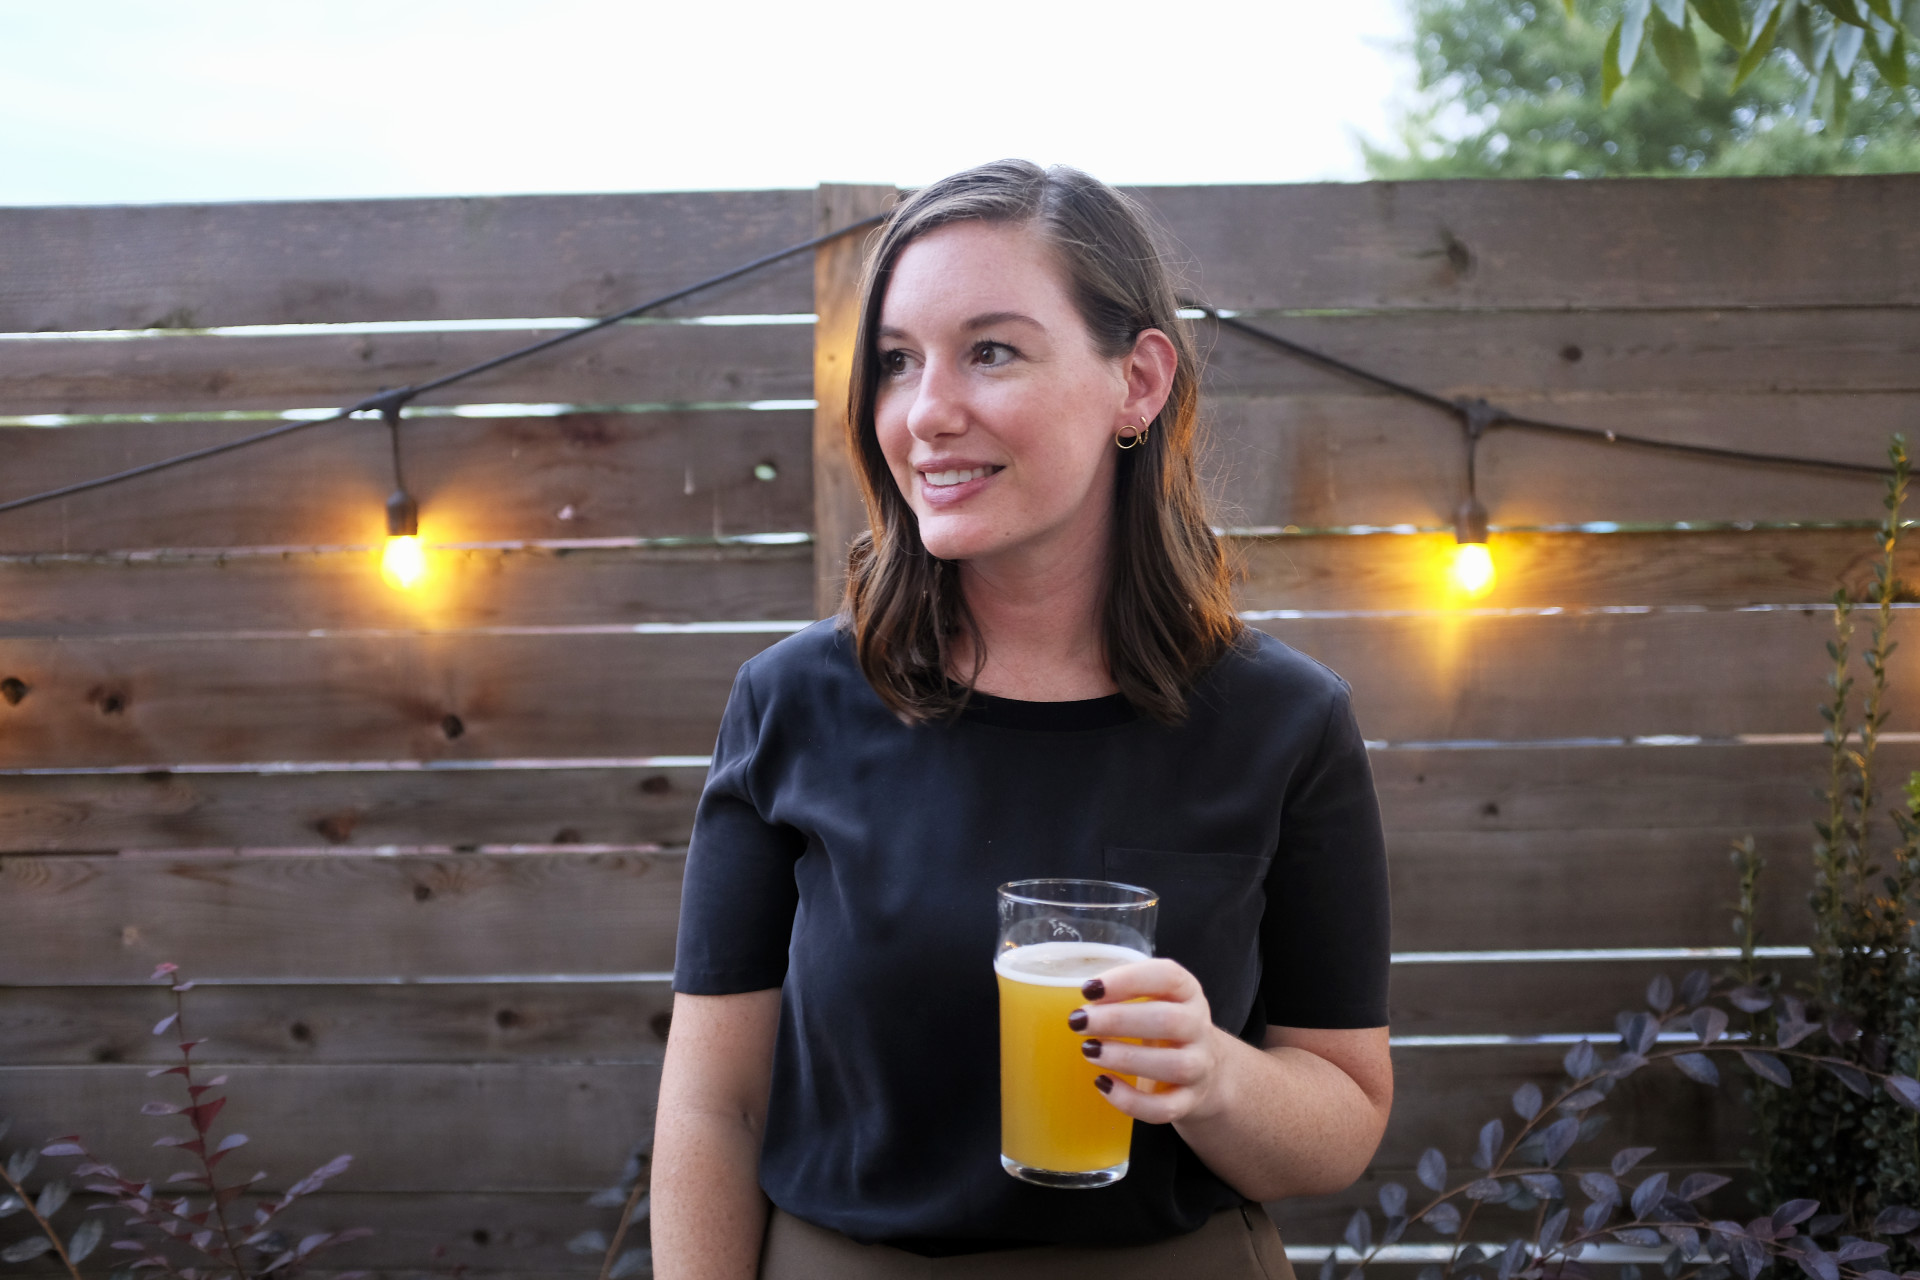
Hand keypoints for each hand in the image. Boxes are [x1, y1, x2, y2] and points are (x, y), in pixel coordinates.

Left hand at [1068, 958, 1227, 1124]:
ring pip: (1172, 1065)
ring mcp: (1198, 1067)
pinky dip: (1131, 1101)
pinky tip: (1103, 1085)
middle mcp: (1198, 1027)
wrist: (1206, 1071)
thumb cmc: (1163, 1027)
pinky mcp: (1189, 1102)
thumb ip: (1120, 994)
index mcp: (1187, 993)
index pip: (1168, 977)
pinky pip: (1165, 1108)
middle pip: (1168, 1021)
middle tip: (1078, 1021)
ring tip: (1088, 1050)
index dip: (1128, 980)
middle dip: (1118, 1020)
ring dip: (1124, 1058)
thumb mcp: (1153, 1000)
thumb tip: (1058, 995)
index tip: (1089, 988)